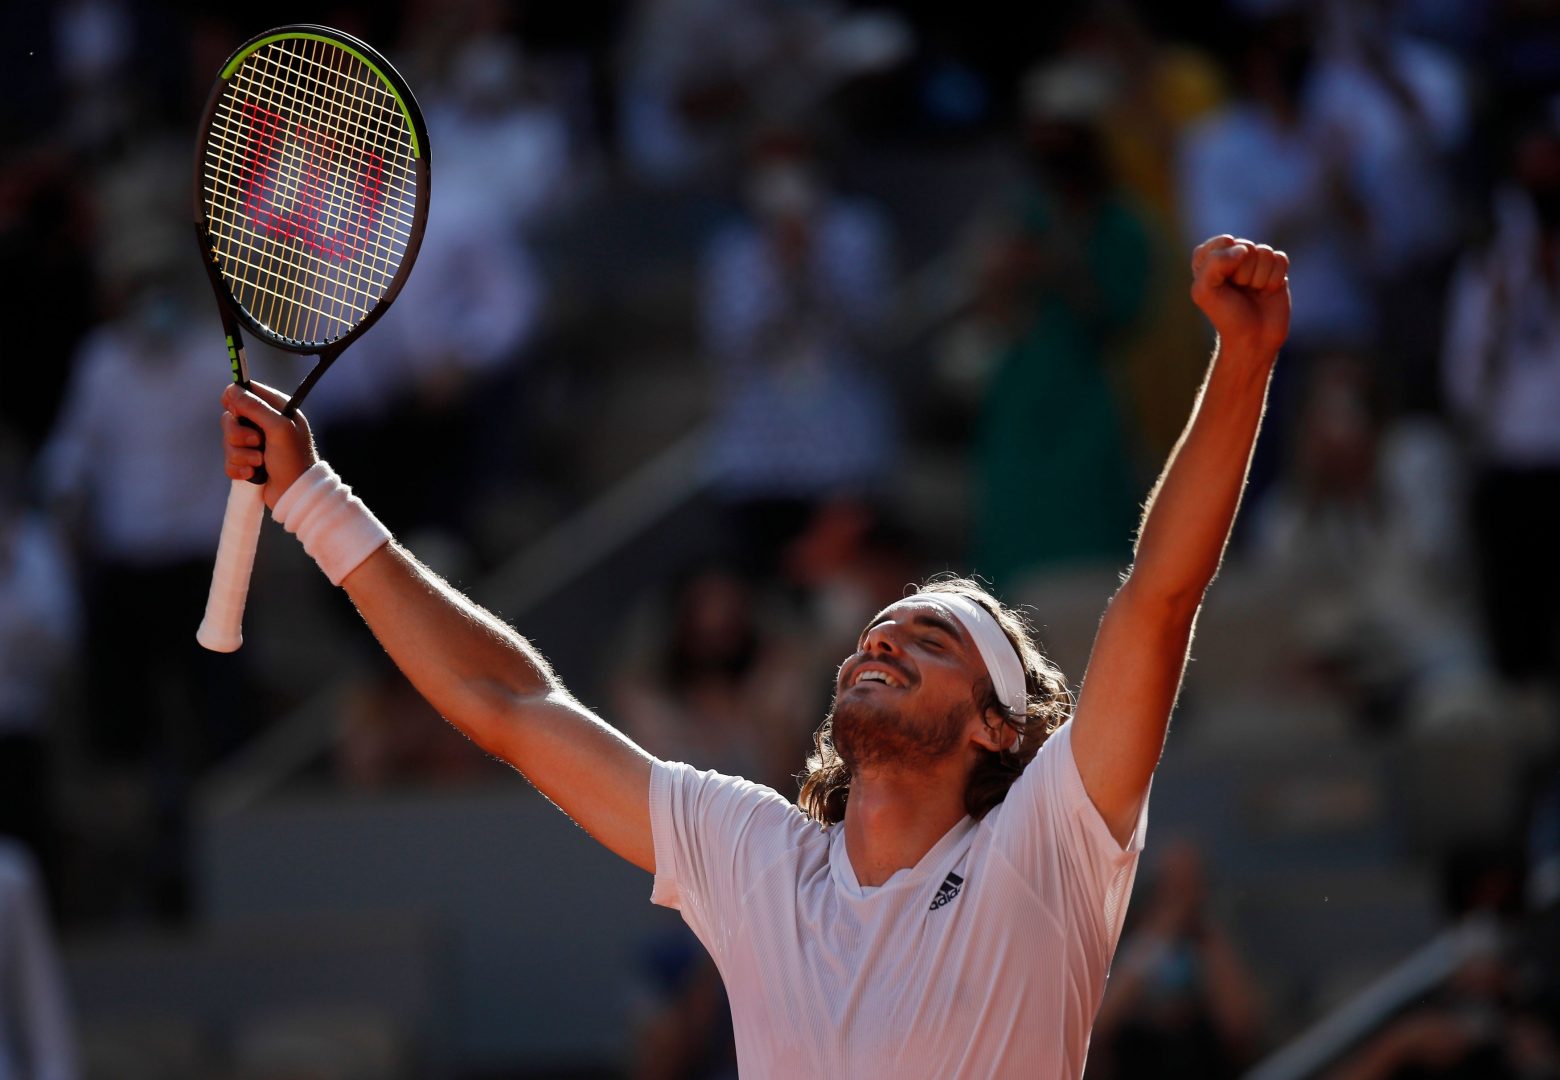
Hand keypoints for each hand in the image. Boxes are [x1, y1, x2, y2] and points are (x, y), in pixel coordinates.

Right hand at [220, 381, 317, 508]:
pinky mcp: (247, 462)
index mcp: (276, 409)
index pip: (246, 391)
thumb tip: (232, 389)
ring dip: (241, 454)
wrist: (296, 494)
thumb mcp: (278, 428)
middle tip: (257, 441)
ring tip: (260, 462)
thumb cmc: (294, 459)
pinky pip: (229, 460)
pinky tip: (254, 474)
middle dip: (238, 433)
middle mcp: (264, 424)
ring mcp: (254, 444)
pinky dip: (239, 468)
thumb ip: (255, 407)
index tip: (234, 410)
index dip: (235, 398)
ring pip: (227, 441)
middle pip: (230, 417)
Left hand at [1189, 235, 1290, 358]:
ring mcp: (1255, 263)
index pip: (1222, 242)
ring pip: (1264, 252)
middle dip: (1243, 272)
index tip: (1221, 283)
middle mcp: (1233, 258)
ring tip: (1252, 292)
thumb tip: (1243, 250)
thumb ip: (1214, 263)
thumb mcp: (1204, 291)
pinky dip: (1274, 278)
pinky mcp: (1275, 270)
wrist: (1253, 339)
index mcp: (1209, 259)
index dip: (1224, 263)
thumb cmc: (1226, 316)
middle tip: (1239, 291)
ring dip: (1259, 277)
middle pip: (1245, 246)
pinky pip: (1280, 259)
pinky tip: (1267, 291)